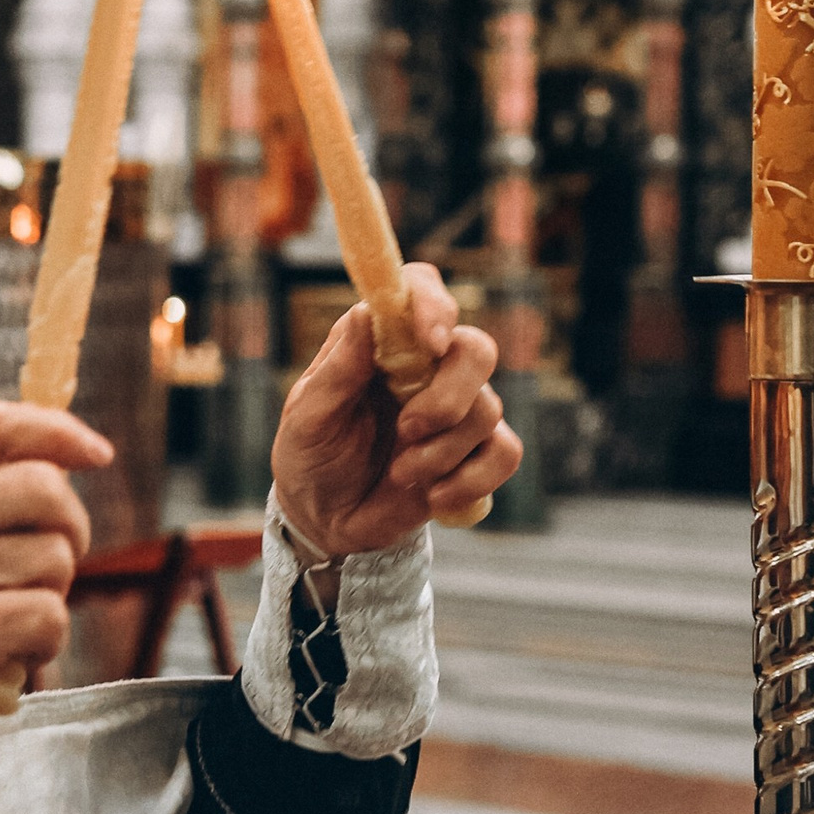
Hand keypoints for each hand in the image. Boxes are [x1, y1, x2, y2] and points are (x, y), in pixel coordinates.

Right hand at [0, 401, 107, 757]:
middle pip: (42, 487)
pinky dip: (45, 641)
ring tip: (10, 617)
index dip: (54, 430)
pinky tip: (13, 656)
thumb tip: (44, 457)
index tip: (92, 452)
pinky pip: (50, 616)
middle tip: (54, 557)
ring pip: (54, 556)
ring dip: (51, 591)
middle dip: (70, 524)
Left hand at [272, 264, 520, 554]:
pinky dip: (471, 480)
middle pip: (476, 350)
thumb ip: (338, 371)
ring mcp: (456, 409)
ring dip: (441, 452)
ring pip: (488, 409)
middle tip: (407, 430)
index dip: (435, 305)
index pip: (422, 292)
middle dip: (449, 397)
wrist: (325, 521)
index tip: (431, 341)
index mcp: (383, 343)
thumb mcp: (308, 417)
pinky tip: (433, 496)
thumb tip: (364, 314)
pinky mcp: (474, 452)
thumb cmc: (310, 456)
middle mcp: (426, 367)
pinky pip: (505, 452)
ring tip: (400, 474)